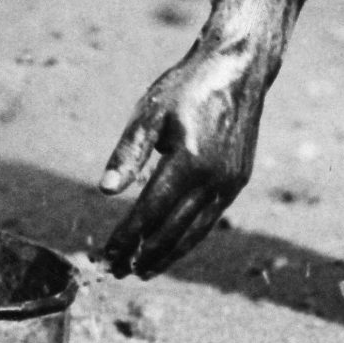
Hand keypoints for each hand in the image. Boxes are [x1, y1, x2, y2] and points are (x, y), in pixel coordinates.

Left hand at [98, 38, 272, 275]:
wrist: (237, 70)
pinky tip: (173, 245)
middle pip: (173, 230)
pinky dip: (189, 237)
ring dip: (167, 254)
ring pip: (195, 231)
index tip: (107, 256)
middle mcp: (214, 180)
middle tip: (118, 272)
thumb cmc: (186, 87)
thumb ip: (128, 153)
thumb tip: (105, 191)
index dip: (128, 238)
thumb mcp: (150, 113)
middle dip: (144, 255)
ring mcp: (230, 184)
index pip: (150, 212)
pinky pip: (210, 219)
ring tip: (143, 270)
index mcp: (189, 162)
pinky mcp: (238, 181)